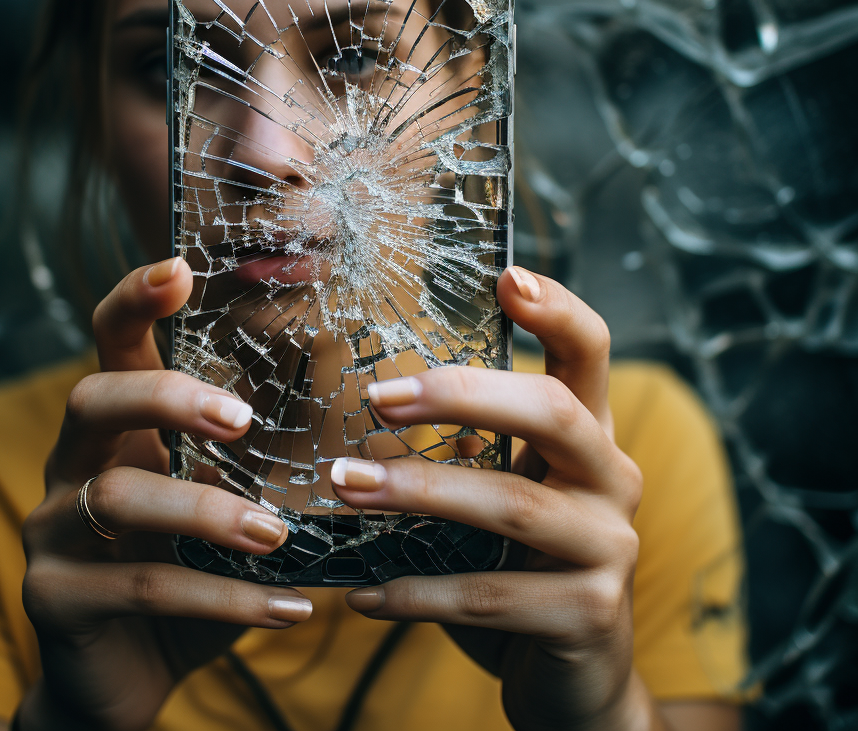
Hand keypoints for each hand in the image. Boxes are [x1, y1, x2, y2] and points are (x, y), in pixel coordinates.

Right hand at [18, 259, 312, 730]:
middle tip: (240, 420)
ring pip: (120, 497)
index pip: (111, 342)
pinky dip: (224, 601)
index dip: (135, 299)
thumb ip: (267, 456)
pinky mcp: (57, 602)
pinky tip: (289, 610)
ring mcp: (54, 532)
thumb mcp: (228, 501)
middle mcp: (73, 464)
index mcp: (118, 427)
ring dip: (207, 512)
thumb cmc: (191, 566)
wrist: (124, 674)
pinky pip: (143, 589)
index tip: (178, 266)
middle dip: (167, 398)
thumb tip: (380, 416)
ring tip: (276, 534)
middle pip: (93, 397)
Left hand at [331, 267, 650, 730]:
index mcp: (589, 438)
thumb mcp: (504, 494)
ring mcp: (610, 548)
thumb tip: (379, 398)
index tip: (505, 276)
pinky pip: (491, 596)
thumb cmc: (521, 565)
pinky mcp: (589, 615)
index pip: (590, 354)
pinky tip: (363, 594)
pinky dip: (418, 592)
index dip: (557, 309)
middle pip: (553, 411)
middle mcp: (612, 480)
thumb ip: (471, 448)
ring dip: (418, 492)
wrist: (575, 679)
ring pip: (513, 505)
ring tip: (344, 485)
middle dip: (462, 394)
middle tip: (379, 398)